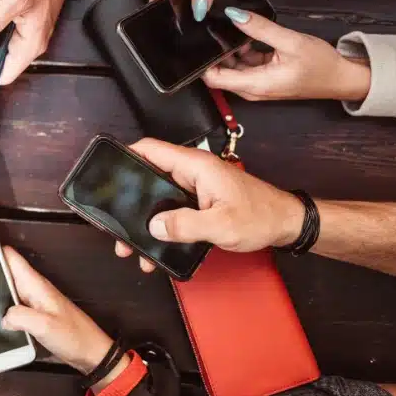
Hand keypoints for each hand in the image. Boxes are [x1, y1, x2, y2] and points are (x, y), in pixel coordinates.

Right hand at [1, 247, 127, 392]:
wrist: (90, 353)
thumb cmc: (75, 336)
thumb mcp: (44, 325)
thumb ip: (20, 316)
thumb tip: (3, 316)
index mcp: (36, 285)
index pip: (11, 257)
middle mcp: (33, 290)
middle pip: (5, 273)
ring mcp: (33, 303)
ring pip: (7, 291)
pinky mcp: (33, 316)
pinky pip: (12, 308)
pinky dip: (2, 311)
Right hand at [115, 139, 304, 272]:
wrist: (286, 224)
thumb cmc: (262, 216)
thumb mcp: (221, 224)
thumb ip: (185, 225)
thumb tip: (154, 225)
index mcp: (197, 166)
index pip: (153, 149)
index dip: (127, 154)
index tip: (109, 168)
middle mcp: (194, 172)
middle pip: (150, 175)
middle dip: (130, 199)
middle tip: (116, 223)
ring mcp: (197, 186)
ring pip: (159, 196)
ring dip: (145, 219)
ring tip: (133, 245)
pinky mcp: (200, 201)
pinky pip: (173, 209)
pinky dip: (161, 225)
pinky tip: (156, 246)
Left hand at [201, 9, 371, 101]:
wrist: (340, 78)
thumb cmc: (321, 66)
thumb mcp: (291, 42)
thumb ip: (260, 29)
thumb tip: (234, 15)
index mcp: (255, 85)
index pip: (213, 79)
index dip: (202, 61)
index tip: (199, 42)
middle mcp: (251, 89)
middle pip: (219, 72)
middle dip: (215, 51)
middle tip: (215, 29)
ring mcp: (256, 84)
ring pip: (231, 66)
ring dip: (230, 50)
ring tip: (234, 30)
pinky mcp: (261, 78)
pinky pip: (243, 64)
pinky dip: (242, 51)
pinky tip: (249, 37)